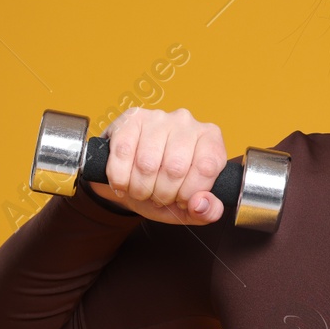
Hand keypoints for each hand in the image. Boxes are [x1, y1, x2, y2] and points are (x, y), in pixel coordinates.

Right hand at [86, 107, 227, 224]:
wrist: (129, 178)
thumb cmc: (164, 189)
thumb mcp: (189, 207)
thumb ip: (208, 211)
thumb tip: (201, 203)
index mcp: (210, 138)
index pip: (206, 167)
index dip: (189, 192)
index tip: (180, 200)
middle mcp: (186, 122)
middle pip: (175, 168)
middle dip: (162, 194)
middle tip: (157, 197)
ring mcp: (158, 117)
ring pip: (147, 163)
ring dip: (139, 188)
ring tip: (141, 190)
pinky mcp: (131, 118)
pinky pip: (123, 153)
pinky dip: (120, 178)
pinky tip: (123, 182)